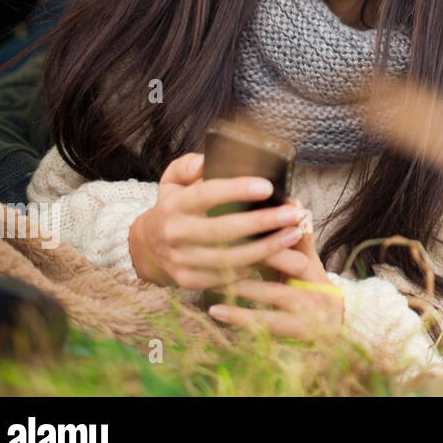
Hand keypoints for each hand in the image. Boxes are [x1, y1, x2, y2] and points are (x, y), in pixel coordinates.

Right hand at [128, 152, 305, 290]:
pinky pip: (227, 276)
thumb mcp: (172, 181)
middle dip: (262, 222)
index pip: (206, 195)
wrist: (147, 248)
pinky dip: (254, 266)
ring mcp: (181, 260)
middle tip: (293, 212)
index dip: (237, 190)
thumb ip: (188, 165)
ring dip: (267, 247)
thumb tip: (205, 162)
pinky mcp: (189, 281)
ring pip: (229, 257)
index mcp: (174, 205)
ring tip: (294, 233)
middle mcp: (175, 234)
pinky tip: (276, 253)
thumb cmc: (173, 207)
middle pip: (223, 229)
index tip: (267, 186)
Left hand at [208, 198, 342, 342]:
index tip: (250, 216)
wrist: (333, 324)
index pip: (301, 240)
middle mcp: (315, 284)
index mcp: (311, 264)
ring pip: (277, 294)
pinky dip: (240, 316)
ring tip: (215, 278)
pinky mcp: (298, 330)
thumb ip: (290, 236)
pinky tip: (215, 310)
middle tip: (225, 246)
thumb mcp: (304, 260)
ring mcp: (309, 309)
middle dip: (264, 254)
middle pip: (295, 264)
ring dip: (245, 285)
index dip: (281, 228)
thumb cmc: (306, 286)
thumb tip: (285, 203)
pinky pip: (266, 322)